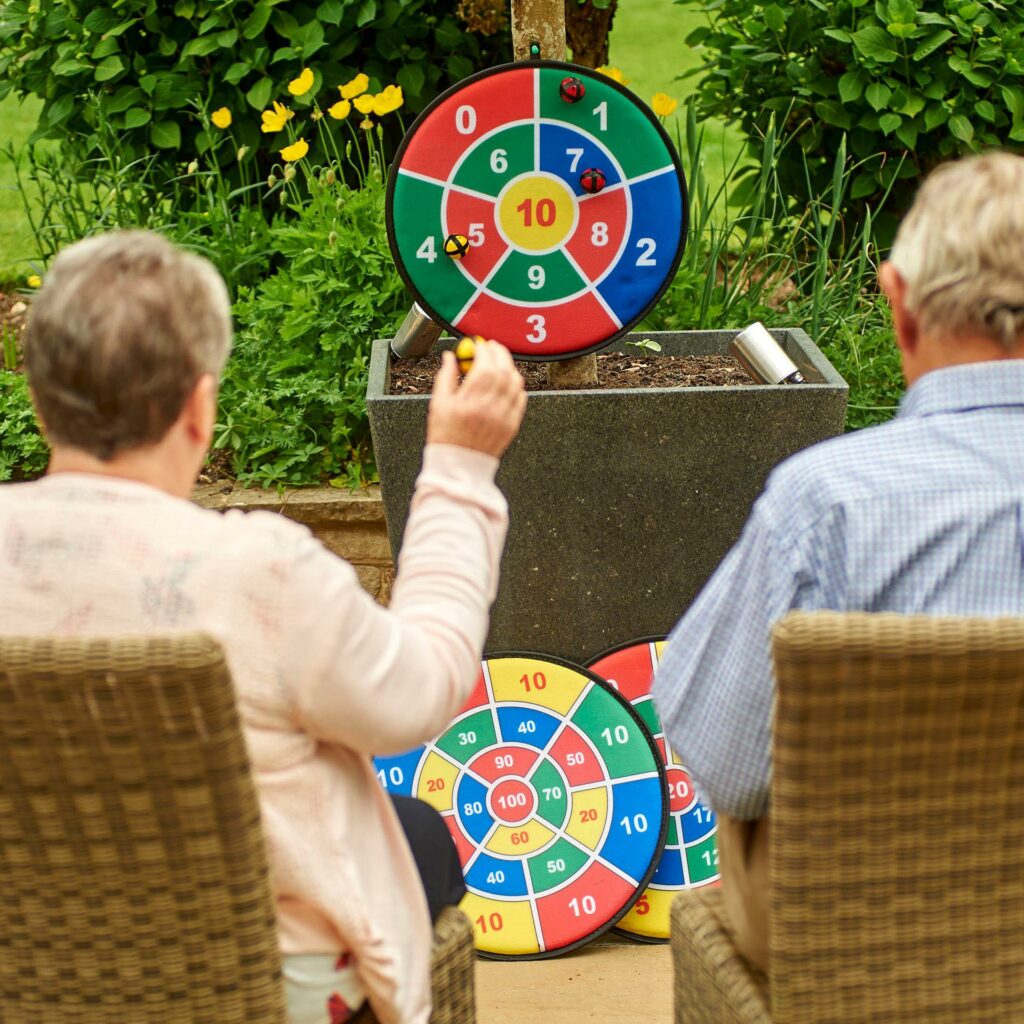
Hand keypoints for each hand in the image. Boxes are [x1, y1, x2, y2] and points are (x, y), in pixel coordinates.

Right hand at [426, 340, 526, 457]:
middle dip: (499, 353)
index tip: (479, 344)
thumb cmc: (446, 436)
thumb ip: (446, 377)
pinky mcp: (512, 425)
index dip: (483, 350)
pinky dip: (516, 386)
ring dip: (509, 367)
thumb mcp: (438, 404)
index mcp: (470, 401)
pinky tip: (507, 383)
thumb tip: (450, 356)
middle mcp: (490, 408)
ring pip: (515, 382)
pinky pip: (521, 398)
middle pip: (503, 370)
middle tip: (492, 347)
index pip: (485, 365)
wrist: (459, 465)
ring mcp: (504, 417)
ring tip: (499, 364)